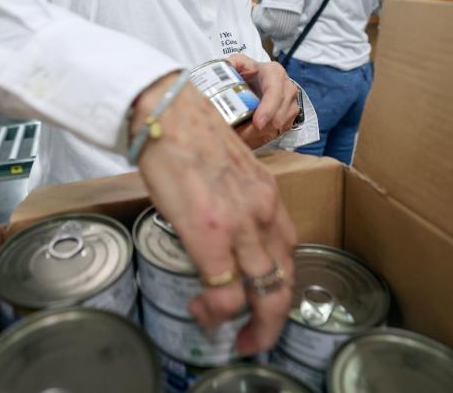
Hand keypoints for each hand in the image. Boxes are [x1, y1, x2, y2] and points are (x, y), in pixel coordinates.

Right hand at [131, 72, 296, 353]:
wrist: (164, 112)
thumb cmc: (187, 136)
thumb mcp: (227, 171)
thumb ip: (234, 202)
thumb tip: (222, 231)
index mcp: (268, 197)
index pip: (288, 256)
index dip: (277, 288)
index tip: (257, 302)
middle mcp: (263, 212)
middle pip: (283, 284)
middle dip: (273, 322)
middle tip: (255, 340)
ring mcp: (240, 223)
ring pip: (264, 295)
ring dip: (252, 325)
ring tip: (232, 336)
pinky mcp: (210, 231)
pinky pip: (226, 290)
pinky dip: (217, 310)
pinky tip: (202, 309)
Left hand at [225, 54, 299, 148]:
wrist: (258, 80)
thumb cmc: (247, 72)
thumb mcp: (237, 63)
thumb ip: (228, 64)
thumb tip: (223, 70)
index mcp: (274, 72)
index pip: (275, 92)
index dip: (268, 108)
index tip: (257, 123)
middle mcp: (287, 88)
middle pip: (278, 114)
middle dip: (258, 130)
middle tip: (238, 137)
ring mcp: (291, 104)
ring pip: (278, 126)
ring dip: (258, 136)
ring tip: (238, 138)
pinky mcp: (289, 117)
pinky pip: (278, 133)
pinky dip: (261, 138)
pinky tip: (247, 138)